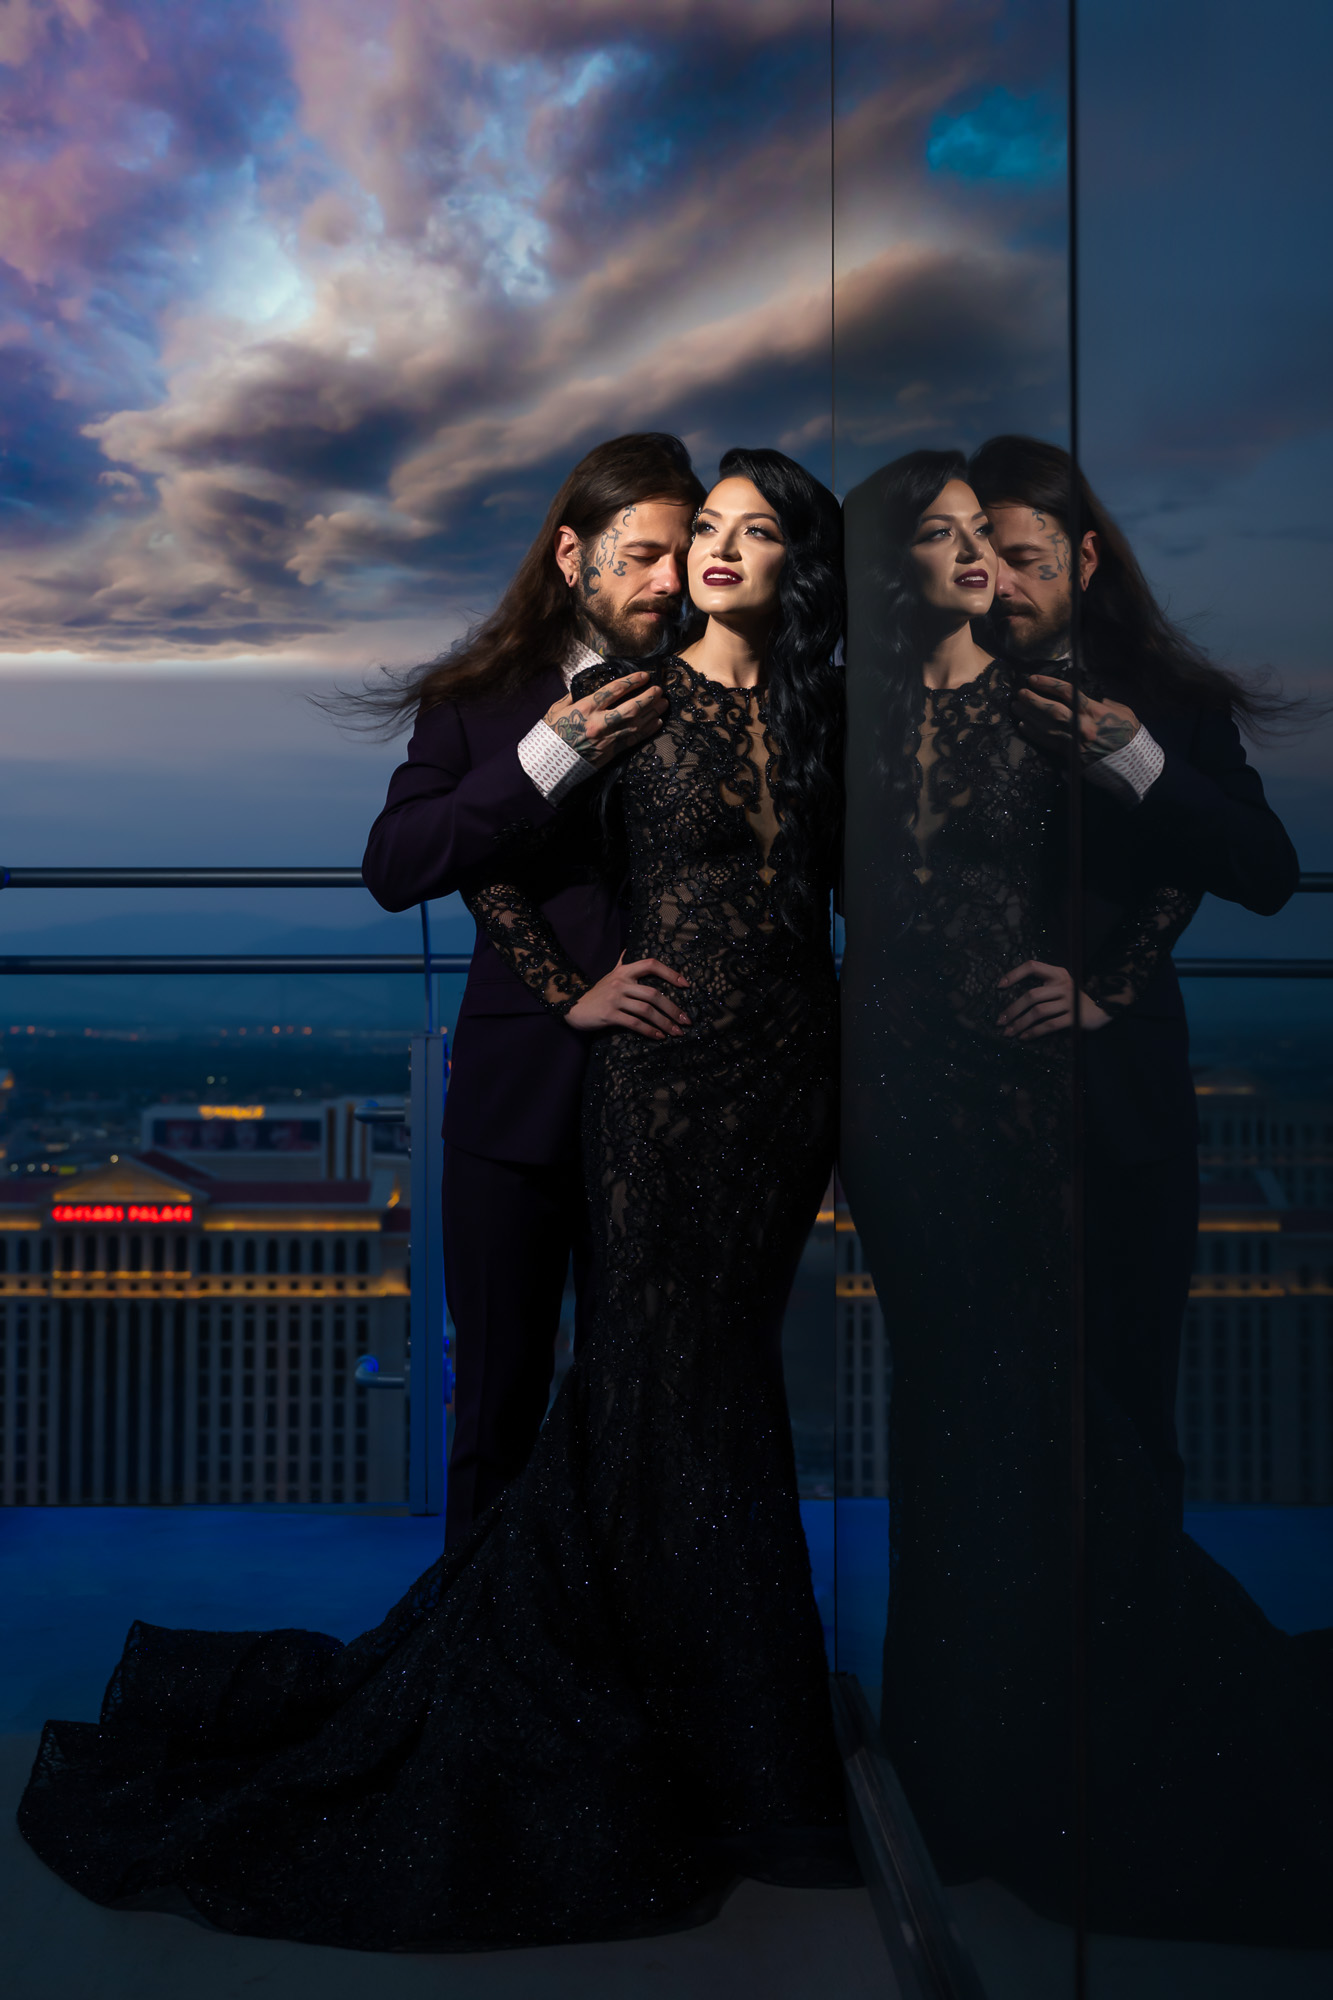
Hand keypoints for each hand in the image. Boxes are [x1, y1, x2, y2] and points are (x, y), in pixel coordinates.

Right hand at [544, 670, 666, 769]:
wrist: (547, 763)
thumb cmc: (551, 733)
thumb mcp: (557, 709)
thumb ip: (574, 696)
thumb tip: (588, 685)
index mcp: (586, 708)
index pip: (614, 690)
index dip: (632, 681)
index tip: (644, 675)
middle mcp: (599, 722)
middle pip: (631, 707)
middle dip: (648, 697)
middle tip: (659, 689)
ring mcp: (606, 739)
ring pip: (636, 723)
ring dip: (652, 712)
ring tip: (664, 703)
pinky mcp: (610, 752)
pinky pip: (633, 739)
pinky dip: (647, 730)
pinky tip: (656, 723)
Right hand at [565, 955, 690, 1037]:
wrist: (573, 1007)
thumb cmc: (597, 993)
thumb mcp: (610, 975)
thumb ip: (621, 964)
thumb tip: (627, 949)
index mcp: (624, 971)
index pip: (651, 964)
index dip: (670, 973)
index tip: (686, 984)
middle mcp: (621, 982)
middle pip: (653, 993)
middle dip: (673, 1009)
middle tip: (686, 1020)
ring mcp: (614, 999)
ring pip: (646, 1010)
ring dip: (665, 1023)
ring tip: (677, 1032)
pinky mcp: (609, 1015)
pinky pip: (634, 1023)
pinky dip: (649, 1031)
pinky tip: (659, 1037)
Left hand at [997, 960, 1112, 1039]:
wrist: (1104, 1009)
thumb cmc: (1075, 999)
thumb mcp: (1062, 986)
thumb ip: (1044, 987)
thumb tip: (1013, 1002)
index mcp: (1058, 973)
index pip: (1032, 966)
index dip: (1014, 974)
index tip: (999, 986)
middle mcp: (1064, 985)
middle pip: (1031, 995)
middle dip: (1012, 1009)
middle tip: (1000, 1021)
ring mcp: (1070, 1001)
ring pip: (1038, 1012)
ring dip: (1020, 1023)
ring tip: (1008, 1032)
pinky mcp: (1074, 1018)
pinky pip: (1049, 1025)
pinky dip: (1034, 1032)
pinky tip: (1023, 1037)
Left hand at [1014, 674, 1138, 763]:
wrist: (1134, 763)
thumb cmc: (1130, 735)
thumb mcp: (1122, 711)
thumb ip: (1102, 702)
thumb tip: (1089, 697)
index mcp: (1095, 711)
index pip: (1068, 693)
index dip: (1049, 684)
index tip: (1034, 678)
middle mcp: (1082, 726)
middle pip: (1052, 710)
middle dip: (1033, 700)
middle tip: (1019, 693)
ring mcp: (1075, 742)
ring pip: (1046, 727)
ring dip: (1029, 716)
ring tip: (1016, 707)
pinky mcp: (1071, 755)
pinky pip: (1049, 743)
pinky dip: (1035, 734)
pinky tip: (1024, 726)